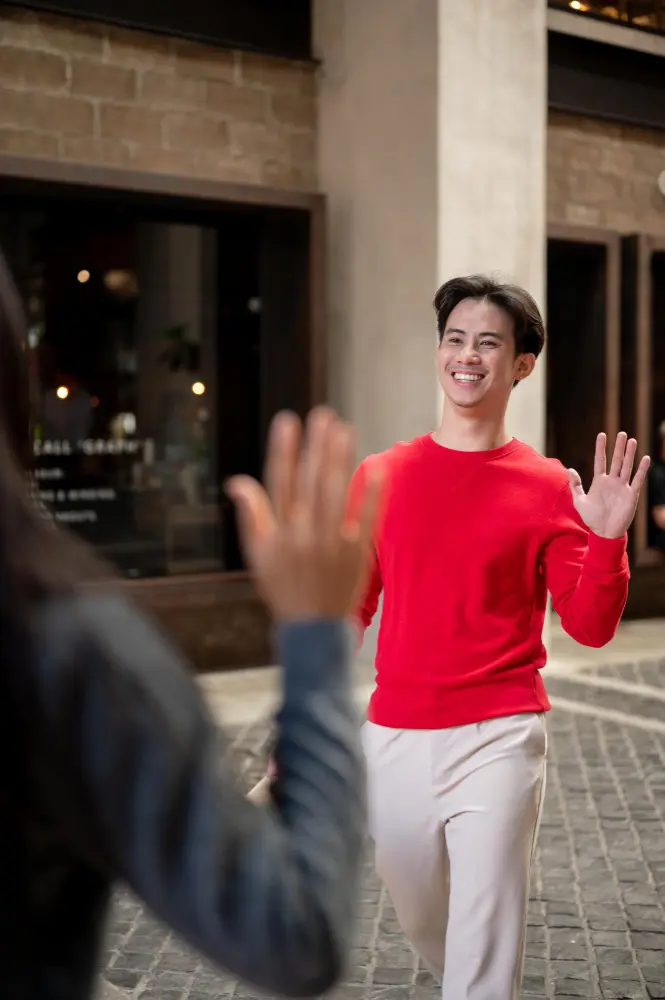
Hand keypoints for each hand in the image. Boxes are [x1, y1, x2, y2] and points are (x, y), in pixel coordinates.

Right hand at [226, 406, 381, 620]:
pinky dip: (371, 493)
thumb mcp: (257, 553)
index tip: (288, 420)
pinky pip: (366, 517)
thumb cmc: (282, 586)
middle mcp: (302, 534)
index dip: (284, 450)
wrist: (312, 628)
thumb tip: (236, 481)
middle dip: (316, 445)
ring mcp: (331, 543)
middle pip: (310, 481)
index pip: (279, 482)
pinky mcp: (356, 553)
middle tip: (323, 415)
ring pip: (336, 493)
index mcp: (277, 532)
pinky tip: (376, 467)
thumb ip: (250, 514)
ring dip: (340, 459)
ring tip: (344, 429)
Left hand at [568, 432, 650, 538]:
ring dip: (629, 454)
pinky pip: (637, 480)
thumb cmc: (591, 518)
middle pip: (616, 460)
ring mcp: (622, 487)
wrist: (605, 532)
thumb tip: (569, 470)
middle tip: (621, 433)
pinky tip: (645, 458)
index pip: (600, 460)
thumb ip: (576, 485)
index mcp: (599, 481)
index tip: (601, 434)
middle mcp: (612, 481)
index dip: (600, 448)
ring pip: (626, 466)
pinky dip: (642, 470)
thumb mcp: (579, 501)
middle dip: (618, 447)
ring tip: (632, 440)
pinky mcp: (631, 494)